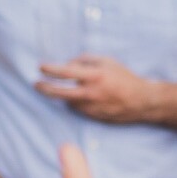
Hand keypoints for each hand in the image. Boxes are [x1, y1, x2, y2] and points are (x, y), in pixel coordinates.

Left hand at [35, 55, 154, 123]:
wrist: (141, 102)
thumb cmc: (124, 78)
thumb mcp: (107, 61)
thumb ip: (86, 60)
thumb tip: (69, 64)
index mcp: (95, 76)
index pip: (66, 72)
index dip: (51, 69)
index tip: (40, 67)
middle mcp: (91, 93)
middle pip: (60, 92)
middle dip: (45, 88)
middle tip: (36, 84)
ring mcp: (91, 107)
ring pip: (68, 100)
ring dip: (64, 94)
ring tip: (67, 88)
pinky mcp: (93, 117)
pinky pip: (78, 108)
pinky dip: (76, 101)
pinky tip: (84, 97)